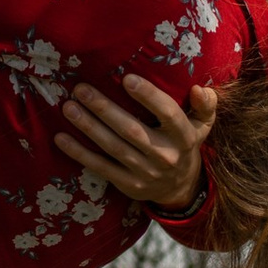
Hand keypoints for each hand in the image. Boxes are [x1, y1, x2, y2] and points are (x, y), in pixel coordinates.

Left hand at [56, 73, 219, 215]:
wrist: (180, 189)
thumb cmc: (185, 144)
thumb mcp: (202, 125)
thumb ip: (205, 105)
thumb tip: (199, 88)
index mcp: (183, 136)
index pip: (167, 113)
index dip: (148, 96)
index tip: (126, 78)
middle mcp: (165, 155)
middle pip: (132, 130)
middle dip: (104, 109)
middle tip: (81, 88)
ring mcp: (145, 172)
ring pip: (113, 148)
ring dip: (88, 127)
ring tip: (68, 107)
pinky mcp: (128, 185)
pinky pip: (101, 168)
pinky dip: (80, 154)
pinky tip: (61, 138)